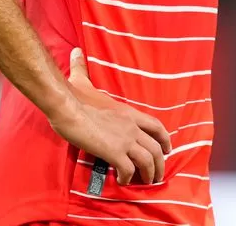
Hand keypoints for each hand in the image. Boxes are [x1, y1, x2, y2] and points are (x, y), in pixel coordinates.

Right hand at [48, 48, 171, 184]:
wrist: (68, 107)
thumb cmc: (74, 96)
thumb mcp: (83, 81)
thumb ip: (82, 69)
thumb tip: (76, 52)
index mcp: (129, 113)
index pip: (156, 126)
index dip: (165, 139)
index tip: (167, 150)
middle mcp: (132, 126)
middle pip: (157, 148)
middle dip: (160, 164)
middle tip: (156, 176)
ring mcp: (125, 139)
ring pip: (148, 161)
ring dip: (148, 175)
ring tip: (143, 183)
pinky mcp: (114, 152)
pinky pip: (128, 169)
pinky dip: (127, 177)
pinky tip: (121, 180)